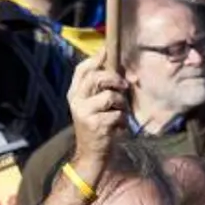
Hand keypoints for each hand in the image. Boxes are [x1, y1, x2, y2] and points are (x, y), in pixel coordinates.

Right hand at [64, 54, 130, 185]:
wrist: (91, 155)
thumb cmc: (97, 126)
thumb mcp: (95, 105)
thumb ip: (105, 88)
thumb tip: (129, 75)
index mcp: (74, 93)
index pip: (81, 70)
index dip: (95, 58)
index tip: (107, 50)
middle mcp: (76, 101)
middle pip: (97, 78)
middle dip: (115, 80)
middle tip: (125, 87)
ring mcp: (84, 113)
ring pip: (110, 96)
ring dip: (122, 104)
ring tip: (120, 113)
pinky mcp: (96, 125)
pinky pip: (118, 114)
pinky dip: (123, 120)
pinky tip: (118, 127)